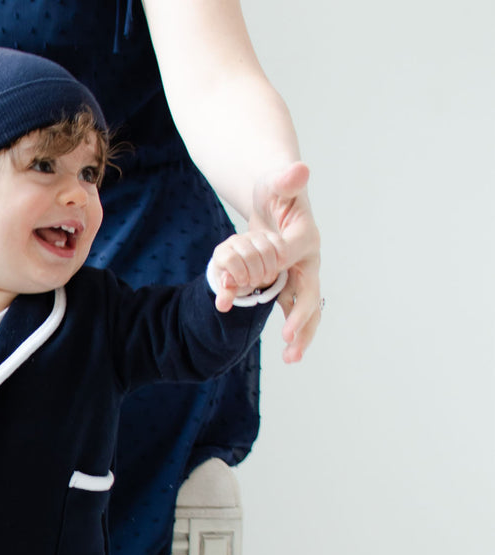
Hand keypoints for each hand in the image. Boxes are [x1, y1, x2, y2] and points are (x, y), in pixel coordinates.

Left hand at [209, 229, 285, 312]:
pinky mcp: (267, 235)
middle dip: (256, 274)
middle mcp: (236, 240)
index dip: (240, 273)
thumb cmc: (235, 278)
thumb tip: (223, 306)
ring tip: (267, 278)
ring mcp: (252, 236)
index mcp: (222, 253)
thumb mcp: (229, 288)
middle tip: (256, 282)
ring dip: (270, 268)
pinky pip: (278, 242)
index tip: (243, 282)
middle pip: (250, 255)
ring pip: (266, 249)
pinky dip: (281, 257)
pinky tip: (279, 267)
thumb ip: (226, 295)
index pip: (231, 259)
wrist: (245, 266)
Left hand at [248, 161, 320, 363]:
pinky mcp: (287, 286)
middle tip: (289, 339)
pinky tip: (287, 352)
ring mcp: (298, 277)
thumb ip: (286, 178)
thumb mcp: (277, 181)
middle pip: (310, 292)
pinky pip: (289, 311)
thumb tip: (299, 169)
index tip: (270, 274)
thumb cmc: (277, 190)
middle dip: (301, 317)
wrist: (276, 201)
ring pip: (305, 310)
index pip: (294, 252)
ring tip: (292, 358)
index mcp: (305, 237)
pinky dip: (290, 330)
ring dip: (301, 335)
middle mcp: (307, 261)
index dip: (282, 262)